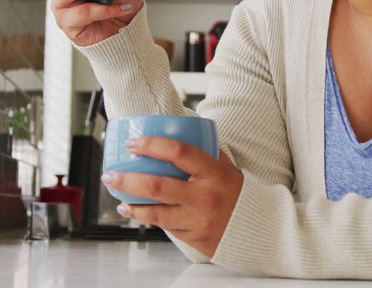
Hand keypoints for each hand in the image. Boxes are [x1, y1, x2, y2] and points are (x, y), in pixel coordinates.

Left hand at [102, 137, 243, 257]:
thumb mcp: (227, 169)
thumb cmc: (240, 194)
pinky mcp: (194, 238)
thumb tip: (181, 132)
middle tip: (110, 173)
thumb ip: (205, 154)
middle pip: (158, 186)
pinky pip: (165, 227)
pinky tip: (135, 211)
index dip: (152, 145)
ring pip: (156, 213)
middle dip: (128, 179)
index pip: (179, 153)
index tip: (133, 143)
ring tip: (117, 196)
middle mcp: (205, 197)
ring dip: (132, 205)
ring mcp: (198, 220)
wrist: (260, 229)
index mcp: (214, 174)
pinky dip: (148, 218)